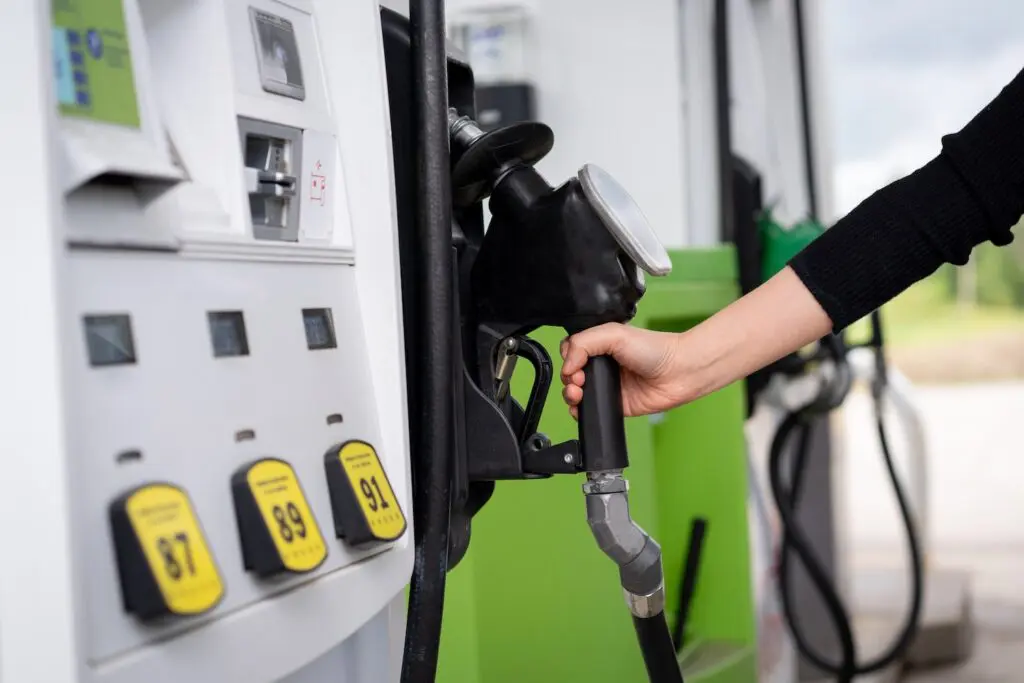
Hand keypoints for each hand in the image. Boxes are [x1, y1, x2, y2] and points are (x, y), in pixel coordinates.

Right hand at [560, 323, 699, 418]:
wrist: (678, 372)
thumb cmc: (655, 349)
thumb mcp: (614, 333)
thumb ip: (584, 343)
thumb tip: (567, 364)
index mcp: (600, 344)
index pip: (571, 350)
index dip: (567, 359)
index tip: (573, 365)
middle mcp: (602, 364)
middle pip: (570, 373)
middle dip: (567, 378)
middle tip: (578, 379)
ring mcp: (608, 385)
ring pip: (576, 392)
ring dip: (570, 394)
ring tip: (578, 393)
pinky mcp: (614, 404)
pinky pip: (590, 410)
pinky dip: (580, 411)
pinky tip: (581, 407)